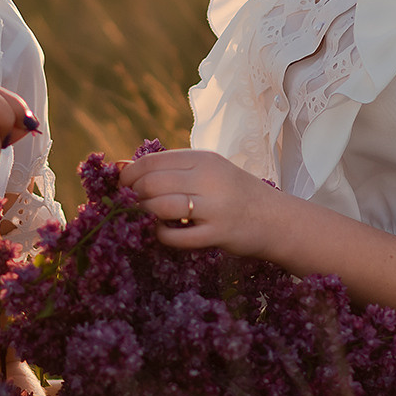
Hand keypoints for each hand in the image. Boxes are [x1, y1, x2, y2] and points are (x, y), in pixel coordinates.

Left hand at [116, 149, 285, 258]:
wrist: (276, 219)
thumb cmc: (233, 194)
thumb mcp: (206, 172)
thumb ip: (168, 169)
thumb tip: (119, 167)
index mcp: (203, 158)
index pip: (152, 162)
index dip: (128, 176)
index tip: (121, 188)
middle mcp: (209, 178)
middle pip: (152, 183)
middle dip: (132, 197)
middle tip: (127, 207)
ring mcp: (214, 207)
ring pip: (160, 206)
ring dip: (143, 215)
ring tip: (143, 219)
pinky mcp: (218, 234)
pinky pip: (176, 236)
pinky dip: (161, 235)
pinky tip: (163, 232)